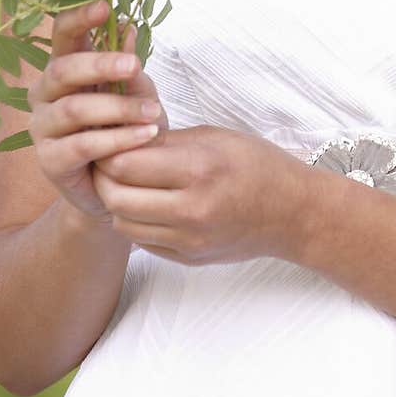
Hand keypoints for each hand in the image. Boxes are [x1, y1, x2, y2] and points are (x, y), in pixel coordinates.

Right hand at [25, 0, 168, 223]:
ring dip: (118, 108)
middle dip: (101, 64)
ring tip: (153, 112)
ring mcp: (42, 127)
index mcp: (64, 68)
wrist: (119, 186)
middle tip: (134, 65)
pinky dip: (118, 139)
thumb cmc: (127, 130)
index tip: (105, 7)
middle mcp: (44, 93)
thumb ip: (130, 68)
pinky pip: (83, 145)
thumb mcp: (137, 94)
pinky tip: (146, 135)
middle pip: (64, 69)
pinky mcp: (49, 161)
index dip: (79, 18)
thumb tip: (129, 29)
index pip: (62, 35)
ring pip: (75, 109)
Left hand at [90, 123, 314, 265]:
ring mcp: (190, 240)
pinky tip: (148, 203)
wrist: (293, 213)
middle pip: (115, 198)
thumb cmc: (257, 165)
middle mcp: (192, 210)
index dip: (108, 150)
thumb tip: (122, 139)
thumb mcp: (215, 138)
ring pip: (123, 224)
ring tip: (126, 182)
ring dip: (116, 202)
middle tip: (106, 162)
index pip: (125, 164)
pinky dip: (137, 221)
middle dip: (102, 177)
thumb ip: (166, 141)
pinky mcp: (188, 258)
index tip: (110, 139)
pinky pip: (143, 241)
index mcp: (200, 170)